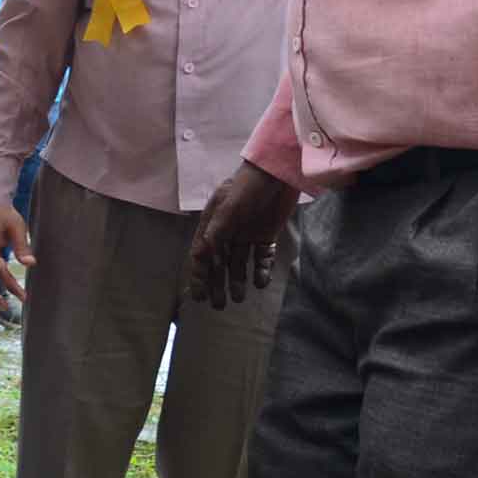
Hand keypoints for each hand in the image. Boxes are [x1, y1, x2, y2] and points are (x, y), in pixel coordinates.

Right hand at [187, 162, 298, 308]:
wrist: (279, 172)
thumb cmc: (249, 184)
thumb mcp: (231, 204)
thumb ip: (218, 227)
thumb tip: (202, 253)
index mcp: (213, 224)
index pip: (201, 254)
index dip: (198, 275)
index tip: (198, 296)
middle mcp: (227, 232)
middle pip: (219, 263)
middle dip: (217, 284)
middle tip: (219, 305)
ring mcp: (246, 234)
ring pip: (239, 263)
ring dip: (238, 280)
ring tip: (239, 298)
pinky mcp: (266, 235)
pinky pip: (261, 257)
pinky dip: (261, 270)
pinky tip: (260, 282)